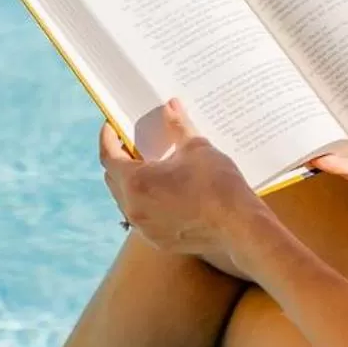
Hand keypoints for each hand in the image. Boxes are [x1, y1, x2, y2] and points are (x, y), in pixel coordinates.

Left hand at [99, 98, 273, 277]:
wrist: (239, 225)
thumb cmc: (217, 184)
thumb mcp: (197, 148)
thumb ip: (177, 126)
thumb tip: (170, 106)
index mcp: (137, 182)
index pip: (109, 156)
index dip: (108, 138)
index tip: (112, 126)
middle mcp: (134, 208)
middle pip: (113, 179)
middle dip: (119, 159)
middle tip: (133, 143)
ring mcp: (145, 228)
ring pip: (126, 200)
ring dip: (131, 182)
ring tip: (150, 167)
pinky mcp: (158, 240)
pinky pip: (142, 217)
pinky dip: (145, 201)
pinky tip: (164, 192)